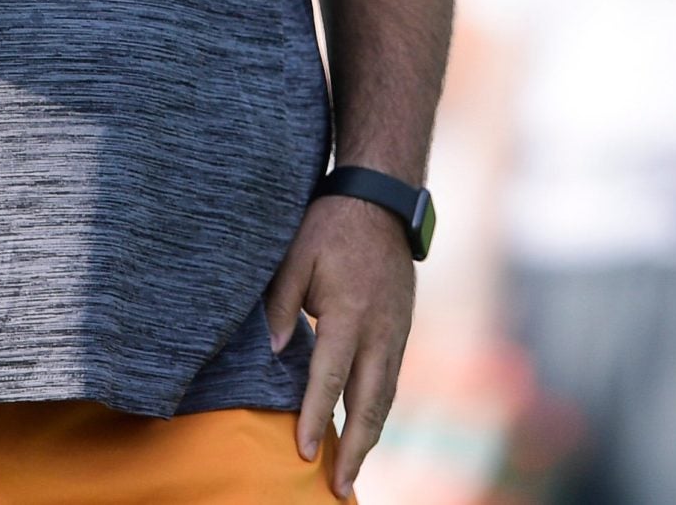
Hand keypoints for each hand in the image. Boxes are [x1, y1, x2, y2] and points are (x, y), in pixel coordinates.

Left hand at [262, 194, 414, 498]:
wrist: (382, 200)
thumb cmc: (330, 226)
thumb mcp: (295, 257)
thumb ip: (282, 306)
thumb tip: (272, 352)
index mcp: (349, 313)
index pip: (330, 378)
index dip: (316, 418)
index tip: (304, 453)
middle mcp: (380, 330)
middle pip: (369, 402)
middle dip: (356, 449)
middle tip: (339, 487)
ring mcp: (397, 331)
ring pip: (386, 396)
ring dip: (371, 436)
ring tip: (353, 471)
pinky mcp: (403, 328)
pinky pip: (392, 379)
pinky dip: (379, 410)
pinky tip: (366, 428)